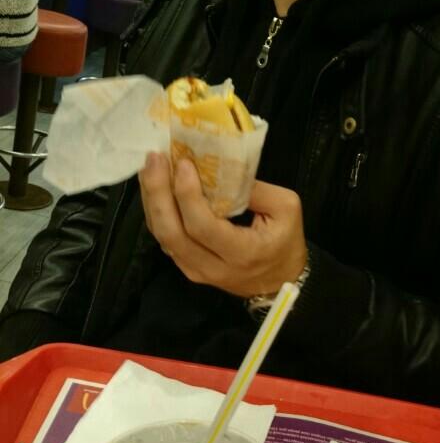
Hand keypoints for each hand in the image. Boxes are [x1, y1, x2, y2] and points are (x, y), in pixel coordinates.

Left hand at [139, 153, 307, 297]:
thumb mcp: (286, 209)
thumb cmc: (285, 243)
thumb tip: (221, 168)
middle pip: (172, 233)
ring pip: (163, 237)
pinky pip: (165, 240)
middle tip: (155, 159)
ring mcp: (196, 271)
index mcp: (242, 253)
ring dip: (152, 200)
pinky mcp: (188, 268)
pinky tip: (155, 188)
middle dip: (158, 193)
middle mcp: (213, 267)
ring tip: (150, 168)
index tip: (184, 164)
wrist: (280, 283)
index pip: (203, 226)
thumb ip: (256, 189)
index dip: (187, 194)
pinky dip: (157, 212)